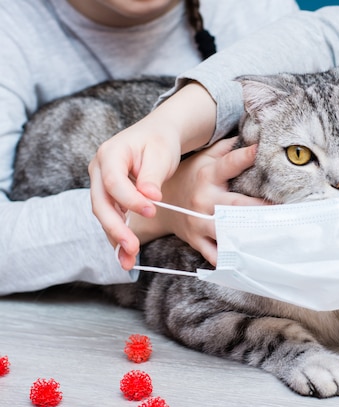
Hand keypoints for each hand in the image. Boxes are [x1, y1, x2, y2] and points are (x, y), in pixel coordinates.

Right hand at [88, 82, 217, 267]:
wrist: (157, 135)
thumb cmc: (160, 142)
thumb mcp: (160, 154)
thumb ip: (152, 176)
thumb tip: (150, 197)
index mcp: (110, 154)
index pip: (113, 182)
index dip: (130, 200)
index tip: (151, 211)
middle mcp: (98, 169)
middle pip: (100, 203)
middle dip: (115, 228)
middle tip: (133, 247)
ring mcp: (100, 183)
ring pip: (103, 214)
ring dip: (115, 238)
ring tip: (129, 260)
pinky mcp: (108, 196)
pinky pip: (110, 217)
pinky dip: (118, 235)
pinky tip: (126, 255)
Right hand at [134, 138, 266, 265]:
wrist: (158, 203)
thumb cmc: (190, 177)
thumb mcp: (203, 159)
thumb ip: (225, 149)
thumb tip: (250, 134)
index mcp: (207, 176)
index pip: (229, 164)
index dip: (245, 157)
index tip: (261, 151)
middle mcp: (204, 200)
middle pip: (236, 206)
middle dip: (259, 209)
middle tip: (285, 210)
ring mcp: (200, 223)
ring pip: (228, 232)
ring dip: (249, 236)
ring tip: (274, 238)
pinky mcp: (197, 240)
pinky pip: (215, 254)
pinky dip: (231, 259)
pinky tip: (250, 260)